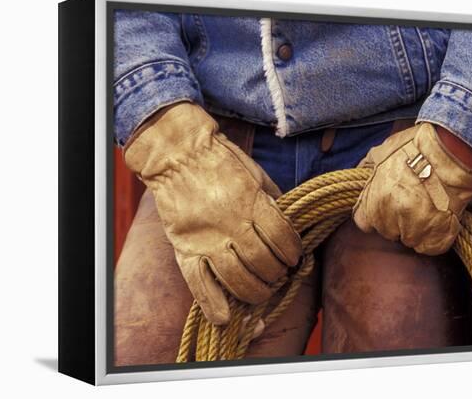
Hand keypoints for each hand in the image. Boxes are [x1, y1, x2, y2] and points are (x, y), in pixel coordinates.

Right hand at [124, 102, 301, 324]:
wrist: (177, 155)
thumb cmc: (220, 161)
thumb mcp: (256, 174)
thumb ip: (272, 201)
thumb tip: (289, 225)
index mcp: (252, 202)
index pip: (282, 238)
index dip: (293, 252)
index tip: (294, 256)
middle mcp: (231, 224)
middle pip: (263, 262)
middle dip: (277, 274)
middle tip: (279, 273)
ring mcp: (207, 239)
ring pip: (238, 278)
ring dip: (256, 291)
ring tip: (262, 290)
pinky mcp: (185, 248)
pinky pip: (199, 283)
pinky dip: (213, 304)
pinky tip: (226, 317)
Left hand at [352, 122, 471, 254]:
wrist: (450, 150)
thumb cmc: (415, 148)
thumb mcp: (380, 153)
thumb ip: (367, 168)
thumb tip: (360, 172)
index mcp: (373, 203)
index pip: (364, 222)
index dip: (374, 215)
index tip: (384, 208)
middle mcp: (389, 219)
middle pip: (387, 231)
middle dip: (395, 221)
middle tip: (410, 204)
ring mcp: (414, 229)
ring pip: (408, 240)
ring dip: (416, 229)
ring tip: (426, 209)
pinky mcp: (437, 235)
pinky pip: (429, 247)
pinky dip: (433, 238)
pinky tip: (437, 221)